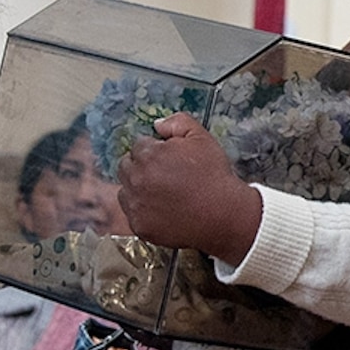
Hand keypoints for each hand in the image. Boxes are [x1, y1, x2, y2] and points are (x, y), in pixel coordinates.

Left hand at [115, 115, 263, 262]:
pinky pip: (132, 214)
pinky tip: (163, 210)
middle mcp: (137, 179)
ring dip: (138, 189)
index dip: (154, 151)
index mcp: (148, 155)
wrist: (224, 215)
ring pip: (125, 191)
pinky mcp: (139, 226)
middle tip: (164, 176)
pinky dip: (143, 212)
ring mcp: (136, 205)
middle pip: (126, 167)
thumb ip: (177, 123)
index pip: (138, 146)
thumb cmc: (214, 176)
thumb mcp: (202, 138)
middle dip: (141, 168)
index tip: (168, 160)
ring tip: (162, 194)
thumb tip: (157, 124)